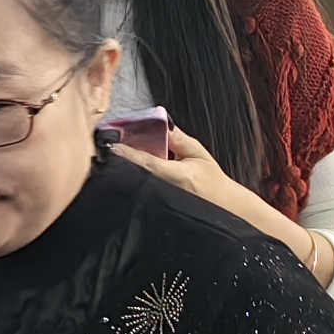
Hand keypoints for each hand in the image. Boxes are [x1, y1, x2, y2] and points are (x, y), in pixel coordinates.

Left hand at [112, 125, 326, 280]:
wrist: (224, 210)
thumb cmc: (212, 182)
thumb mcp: (198, 155)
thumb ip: (178, 139)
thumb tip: (161, 123)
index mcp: (177, 176)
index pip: (146, 162)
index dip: (127, 154)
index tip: (112, 145)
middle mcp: (166, 191)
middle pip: (136, 174)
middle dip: (123, 163)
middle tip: (109, 149)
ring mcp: (160, 203)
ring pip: (136, 185)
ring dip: (126, 173)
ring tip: (117, 160)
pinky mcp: (156, 210)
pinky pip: (140, 194)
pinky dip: (134, 182)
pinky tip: (128, 175)